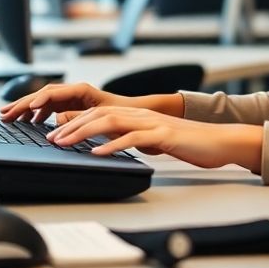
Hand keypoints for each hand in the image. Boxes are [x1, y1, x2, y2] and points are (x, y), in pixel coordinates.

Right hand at [0, 82, 133, 124]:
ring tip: (11, 117)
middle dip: (22, 103)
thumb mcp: (100, 117)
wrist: (135, 113)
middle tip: (5, 113)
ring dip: (26, 108)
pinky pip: (49, 108)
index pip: (52, 93)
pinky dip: (37, 113)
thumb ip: (77, 118)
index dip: (36, 100)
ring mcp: (71, 98)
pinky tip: (30, 121)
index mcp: (81, 90)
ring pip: (43, 101)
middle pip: (42, 95)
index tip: (26, 108)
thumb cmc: (121, 114)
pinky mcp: (72, 105)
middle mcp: (74, 91)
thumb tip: (56, 120)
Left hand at [49, 106, 262, 169]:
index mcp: (135, 114)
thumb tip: (108, 146)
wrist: (218, 140)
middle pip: (98, 115)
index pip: (97, 114)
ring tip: (65, 144)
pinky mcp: (162, 134)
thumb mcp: (151, 139)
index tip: (53, 133)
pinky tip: (98, 153)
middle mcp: (139, 114)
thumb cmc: (187, 142)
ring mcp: (151, 122)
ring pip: (110, 122)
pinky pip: (133, 138)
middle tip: (50, 138)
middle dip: (70, 126)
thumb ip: (130, 138)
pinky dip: (113, 145)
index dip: (73, 122)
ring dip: (84, 133)